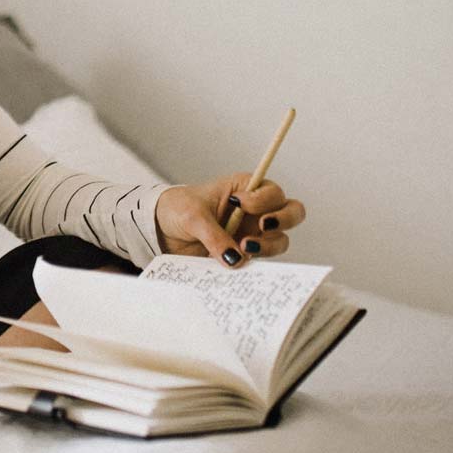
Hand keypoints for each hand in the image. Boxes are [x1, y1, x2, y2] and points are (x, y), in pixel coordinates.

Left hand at [154, 172, 304, 266]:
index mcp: (244, 189)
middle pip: (292, 213)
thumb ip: (214, 236)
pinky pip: (260, 261)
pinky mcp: (244, 254)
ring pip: (280, 241)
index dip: (263, 198)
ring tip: (244, 248)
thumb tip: (236, 259)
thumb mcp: (192, 216)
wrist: (160, 229)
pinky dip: (254, 264)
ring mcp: (252, 233)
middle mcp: (255, 211)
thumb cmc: (177, 209)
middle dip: (283, 219)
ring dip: (268, 245)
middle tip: (262, 225)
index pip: (273, 191)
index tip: (240, 203)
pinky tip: (238, 264)